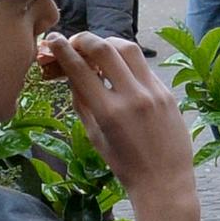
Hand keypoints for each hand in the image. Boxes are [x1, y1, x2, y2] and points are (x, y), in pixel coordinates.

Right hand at [43, 33, 193, 207]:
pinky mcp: (167, 92)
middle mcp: (132, 97)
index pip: (80, 69)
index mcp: (109, 112)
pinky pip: (143, 66)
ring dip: (109, 43)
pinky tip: (119, 69)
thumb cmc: (124, 165)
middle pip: (105, 48)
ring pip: (129, 48)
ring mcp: (153, 92)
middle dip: (85, 39)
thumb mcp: (95, 136)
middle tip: (75, 42)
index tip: (53, 40)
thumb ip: (82, 103)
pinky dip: (127, 62)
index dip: (63, 50)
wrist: (164, 181)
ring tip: (98, 50)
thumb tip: (71, 74)